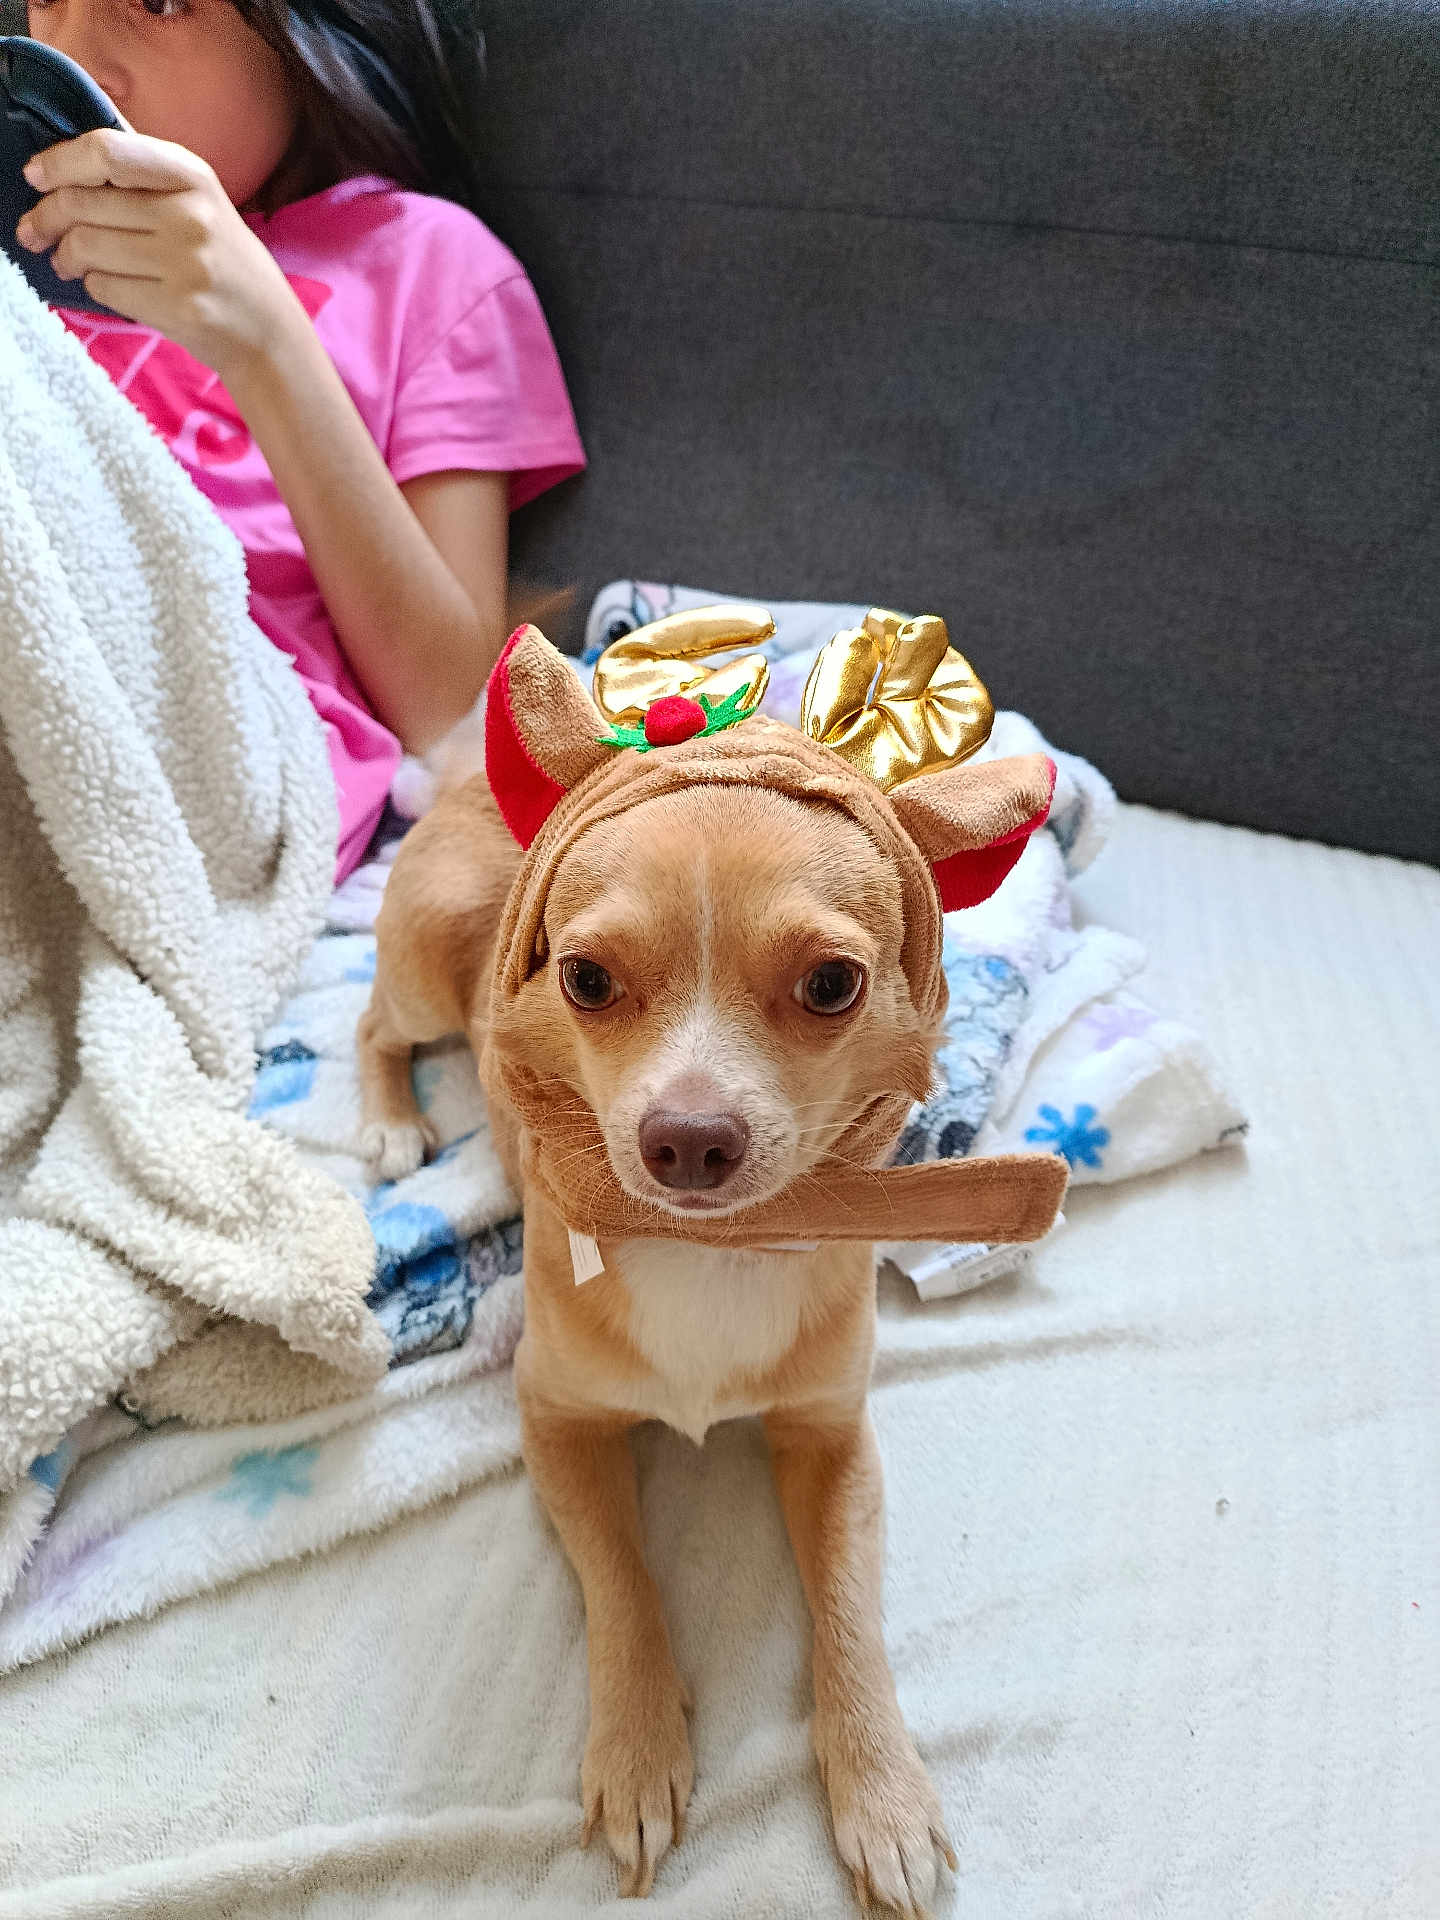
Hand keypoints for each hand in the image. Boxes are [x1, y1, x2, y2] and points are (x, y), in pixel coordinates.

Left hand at [15, 128, 305, 380]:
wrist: (268, 329)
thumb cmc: (221, 260)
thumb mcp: (199, 200)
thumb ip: (144, 172)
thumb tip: (70, 154)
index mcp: (192, 175)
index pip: (106, 151)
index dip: (59, 162)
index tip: (35, 176)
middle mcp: (190, 215)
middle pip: (83, 202)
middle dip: (46, 217)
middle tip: (36, 230)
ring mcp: (186, 264)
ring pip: (85, 246)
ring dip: (65, 256)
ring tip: (67, 261)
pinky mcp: (178, 307)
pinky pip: (103, 287)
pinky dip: (92, 285)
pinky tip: (103, 284)